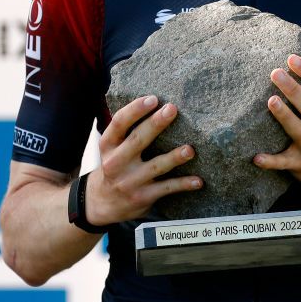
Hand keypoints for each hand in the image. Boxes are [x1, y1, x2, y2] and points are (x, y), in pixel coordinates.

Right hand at [87, 95, 201, 225]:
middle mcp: (116, 162)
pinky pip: (166, 188)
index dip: (135, 109)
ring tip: (190, 150)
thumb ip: (125, 129)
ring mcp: (130, 181)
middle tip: (172, 109)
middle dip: (156, 124)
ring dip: (174, 158)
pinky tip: (198, 180)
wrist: (102, 203)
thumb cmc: (114, 165)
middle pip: (138, 140)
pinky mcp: (142, 197)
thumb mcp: (110, 147)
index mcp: (108, 145)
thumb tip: (154, 101)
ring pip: (156, 167)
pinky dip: (183, 184)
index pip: (119, 123)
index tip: (153, 99)